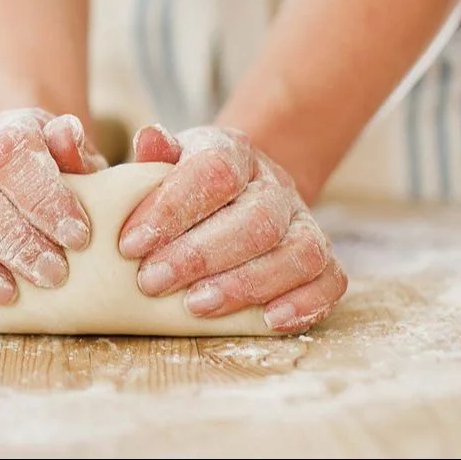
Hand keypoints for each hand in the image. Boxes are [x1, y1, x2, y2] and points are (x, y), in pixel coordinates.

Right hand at [0, 108, 106, 303]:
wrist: (42, 187)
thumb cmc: (74, 189)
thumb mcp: (90, 170)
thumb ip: (82, 156)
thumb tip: (64, 134)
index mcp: (11, 135)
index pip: (8, 150)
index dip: (40, 194)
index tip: (77, 237)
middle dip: (10, 238)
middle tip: (53, 275)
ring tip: (5, 295)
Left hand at [120, 124, 348, 332]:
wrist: (237, 191)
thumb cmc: (186, 184)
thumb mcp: (165, 163)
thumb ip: (155, 157)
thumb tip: (148, 138)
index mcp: (234, 152)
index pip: (215, 171)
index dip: (172, 209)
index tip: (130, 244)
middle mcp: (276, 185)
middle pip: (256, 220)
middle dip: (200, 256)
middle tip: (152, 282)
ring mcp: (304, 221)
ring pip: (298, 252)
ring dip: (245, 284)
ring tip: (195, 306)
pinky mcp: (323, 259)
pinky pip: (330, 280)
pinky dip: (304, 303)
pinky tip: (266, 322)